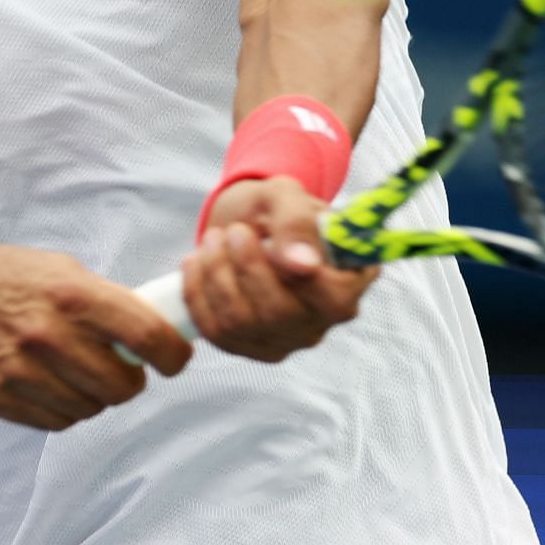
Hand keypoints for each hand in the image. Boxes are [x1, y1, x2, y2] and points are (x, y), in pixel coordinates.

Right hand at [0, 236, 191, 430]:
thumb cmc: (10, 277)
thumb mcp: (63, 271)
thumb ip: (107, 301)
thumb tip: (157, 331)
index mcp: (72, 294)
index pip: (146, 336)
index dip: (173, 355)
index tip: (176, 358)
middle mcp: (48, 334)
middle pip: (123, 385)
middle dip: (133, 380)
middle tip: (125, 367)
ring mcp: (21, 371)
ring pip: (91, 408)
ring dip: (96, 395)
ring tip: (79, 369)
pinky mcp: (0, 398)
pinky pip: (58, 421)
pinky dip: (66, 408)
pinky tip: (54, 382)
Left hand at [183, 176, 377, 362]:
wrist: (246, 224)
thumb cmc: (275, 210)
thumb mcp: (287, 197)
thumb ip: (297, 223)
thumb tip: (303, 265)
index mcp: (349, 283)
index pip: (335, 300)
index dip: (298, 275)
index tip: (260, 235)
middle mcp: (321, 321)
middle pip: (279, 314)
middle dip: (245, 266)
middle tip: (232, 230)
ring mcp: (285, 340)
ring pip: (241, 323)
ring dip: (216, 275)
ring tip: (213, 240)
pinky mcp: (248, 347)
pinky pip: (215, 333)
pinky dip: (197, 294)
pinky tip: (196, 263)